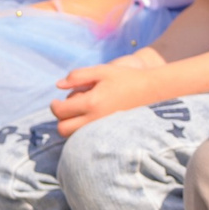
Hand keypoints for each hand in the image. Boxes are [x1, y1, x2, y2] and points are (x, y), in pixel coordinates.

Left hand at [50, 47, 169, 137]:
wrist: (154, 90)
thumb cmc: (127, 78)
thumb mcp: (102, 71)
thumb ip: (77, 76)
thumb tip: (58, 85)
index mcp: (92, 102)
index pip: (60, 111)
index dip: (54, 106)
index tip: (56, 101)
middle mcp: (96, 119)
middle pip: (64, 129)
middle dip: (60, 119)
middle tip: (65, 109)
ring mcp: (104, 129)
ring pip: (75, 137)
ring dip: (71, 126)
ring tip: (79, 114)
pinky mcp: (111, 133)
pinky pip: (88, 138)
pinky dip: (83, 131)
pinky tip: (91, 118)